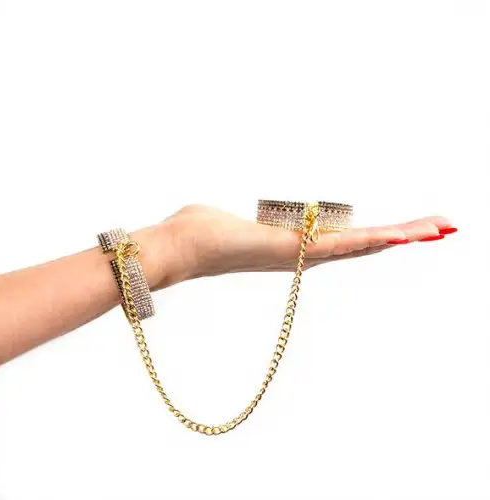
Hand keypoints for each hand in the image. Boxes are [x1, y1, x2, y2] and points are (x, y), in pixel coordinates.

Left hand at [135, 205, 454, 290]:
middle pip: (363, 244)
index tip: (404, 229)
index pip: (344, 238)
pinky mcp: (291, 253)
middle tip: (442, 227)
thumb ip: (245, 218)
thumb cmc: (197, 232)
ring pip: (361, 246)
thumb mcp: (231, 219)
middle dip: (403, 235)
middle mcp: (302, 256)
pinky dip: (373, 241)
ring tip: (439, 229)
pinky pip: (340, 246)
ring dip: (401, 236)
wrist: (176, 248)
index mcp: (292, 246)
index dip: (377, 234)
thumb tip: (236, 216)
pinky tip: (404, 235)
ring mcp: (299, 257)